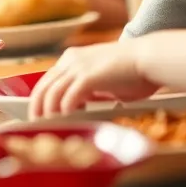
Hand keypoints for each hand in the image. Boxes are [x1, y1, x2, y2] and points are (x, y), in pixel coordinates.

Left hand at [28, 39, 157, 118]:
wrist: (149, 59)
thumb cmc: (132, 72)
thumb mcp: (102, 80)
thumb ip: (88, 91)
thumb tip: (78, 109)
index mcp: (72, 58)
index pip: (46, 81)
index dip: (39, 100)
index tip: (37, 116)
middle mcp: (71, 60)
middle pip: (43, 87)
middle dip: (37, 109)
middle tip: (36, 126)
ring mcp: (79, 67)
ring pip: (52, 93)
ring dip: (48, 113)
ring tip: (49, 127)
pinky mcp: (89, 76)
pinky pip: (69, 96)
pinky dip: (64, 110)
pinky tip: (66, 119)